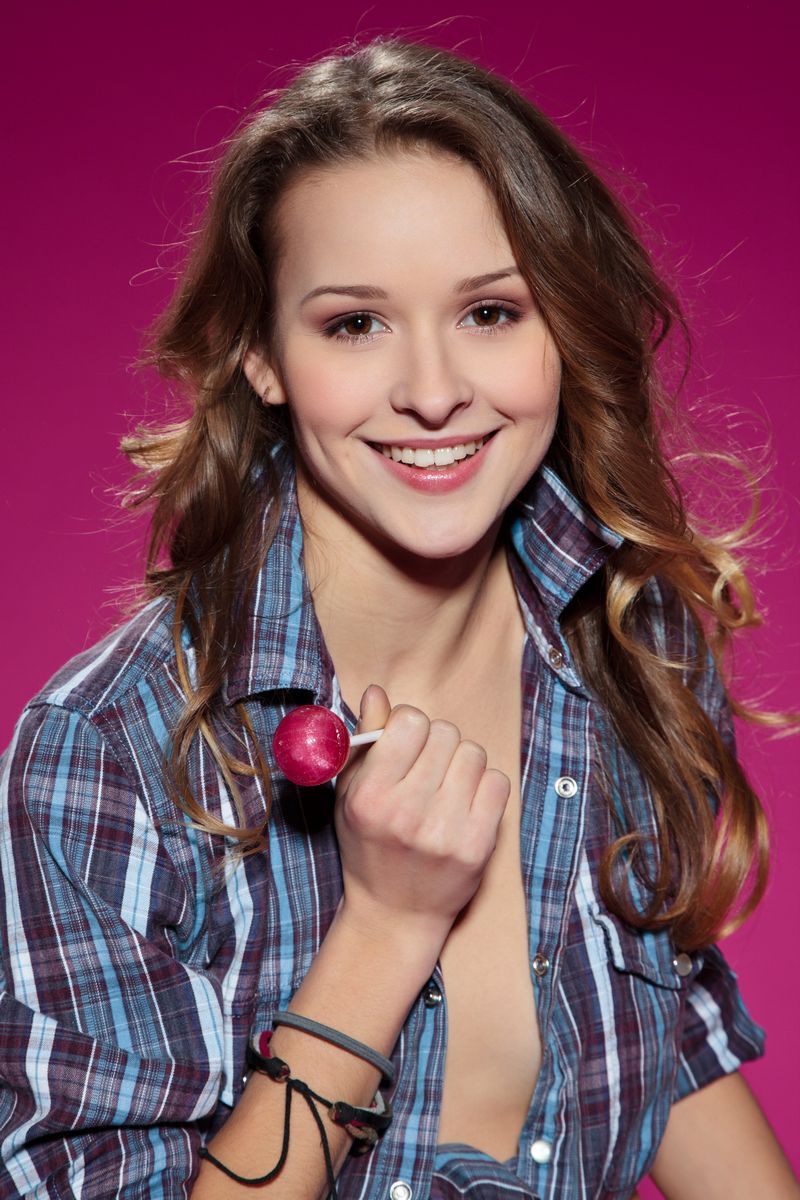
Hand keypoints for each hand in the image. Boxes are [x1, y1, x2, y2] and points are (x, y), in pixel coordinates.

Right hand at [334, 684, 509, 944]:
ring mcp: (446, 832)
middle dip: (436, 743)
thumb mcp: (350, 794)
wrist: (395, 916)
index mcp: (371, 796)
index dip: (409, 725)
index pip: (410, 721)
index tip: (405, 743)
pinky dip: (486, 786)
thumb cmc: (368, 846)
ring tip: (446, 786)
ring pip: (474, 754)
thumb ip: (364, 741)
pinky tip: (466, 802)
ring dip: (462, 763)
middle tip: (426, 768)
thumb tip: (377, 691)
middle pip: (445, 733)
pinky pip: (499, 783)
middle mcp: (408, 813)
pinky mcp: (478, 847)